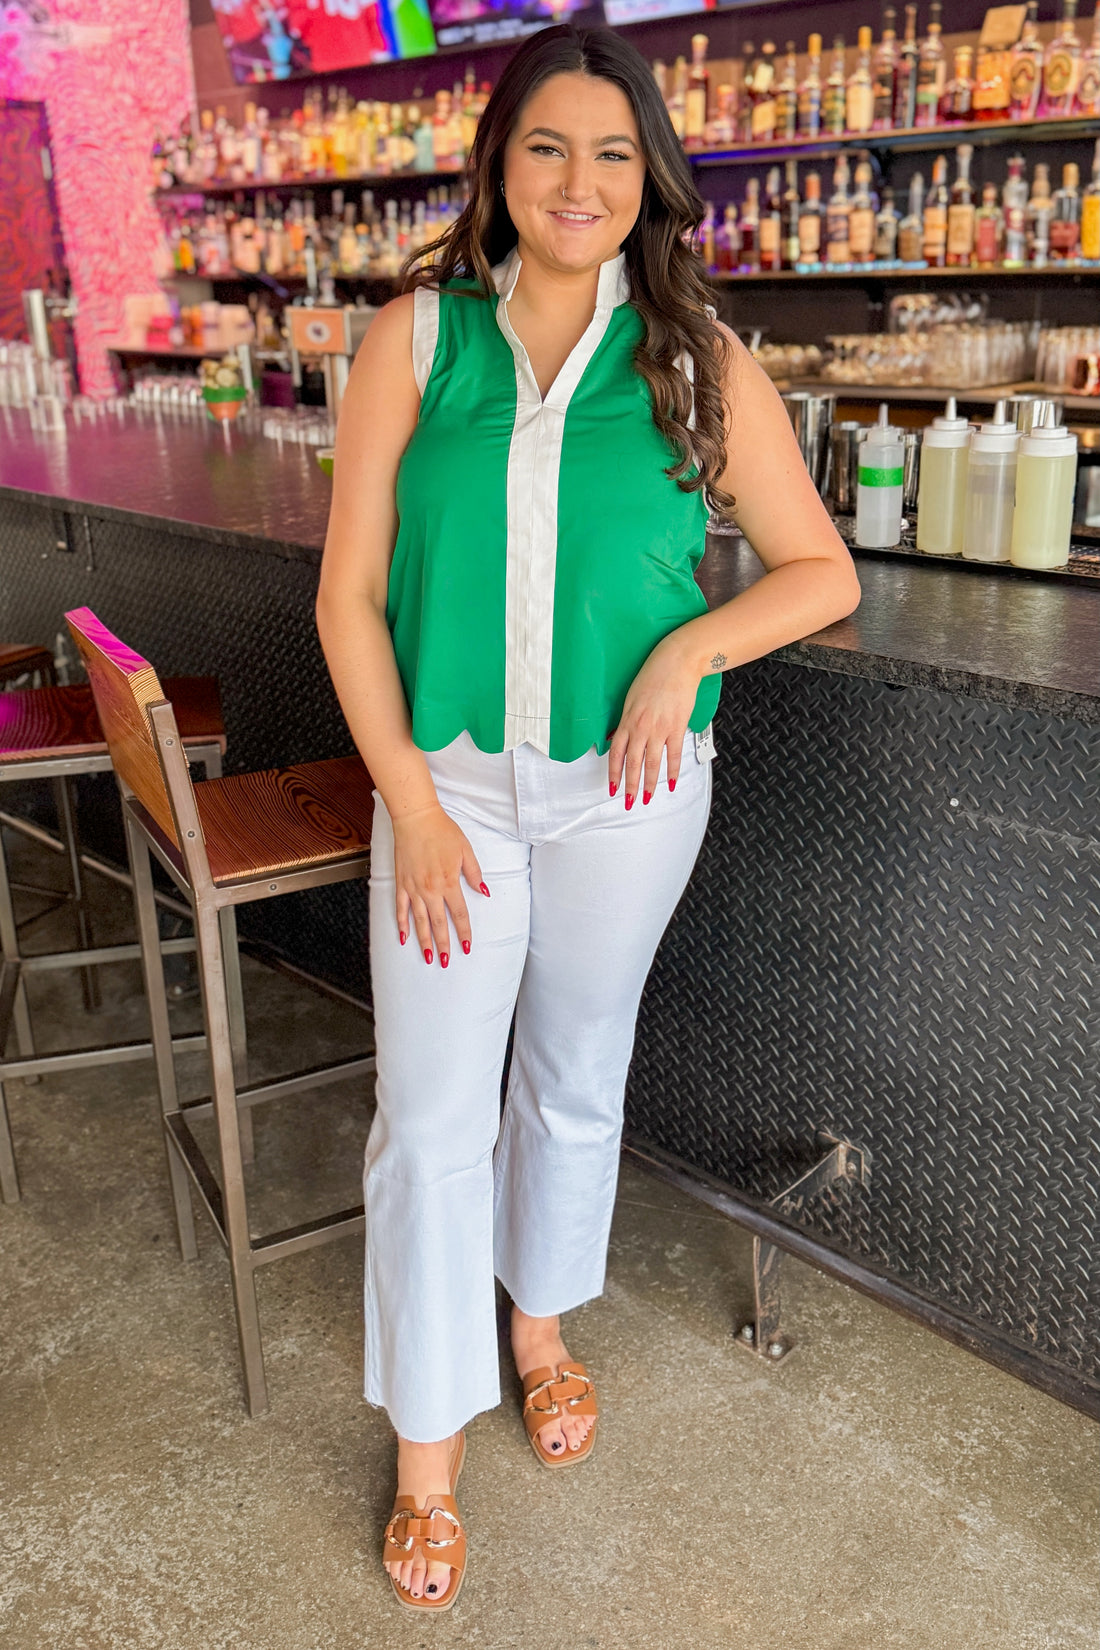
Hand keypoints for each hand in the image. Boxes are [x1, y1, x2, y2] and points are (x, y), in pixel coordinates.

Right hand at [391, 803, 487, 965]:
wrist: (416, 818)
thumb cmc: (442, 831)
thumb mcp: (466, 850)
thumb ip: (474, 874)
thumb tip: (484, 892)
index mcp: (449, 882)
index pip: (459, 914)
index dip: (464, 932)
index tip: (466, 947)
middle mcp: (430, 889)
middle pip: (438, 923)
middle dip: (443, 944)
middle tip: (446, 961)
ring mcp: (413, 888)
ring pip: (419, 921)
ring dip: (424, 941)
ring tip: (428, 957)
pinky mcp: (401, 883)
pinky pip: (401, 908)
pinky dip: (402, 924)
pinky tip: (404, 937)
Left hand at [608, 636, 701, 808]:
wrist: (677, 662)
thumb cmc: (654, 675)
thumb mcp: (631, 697)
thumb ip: (626, 720)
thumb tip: (619, 737)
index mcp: (628, 720)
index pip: (616, 753)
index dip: (613, 773)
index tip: (612, 787)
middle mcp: (642, 727)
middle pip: (633, 763)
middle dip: (630, 786)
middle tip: (629, 801)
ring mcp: (660, 728)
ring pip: (652, 763)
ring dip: (650, 784)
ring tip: (649, 798)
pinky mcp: (677, 726)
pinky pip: (673, 754)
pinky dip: (672, 771)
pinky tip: (671, 783)